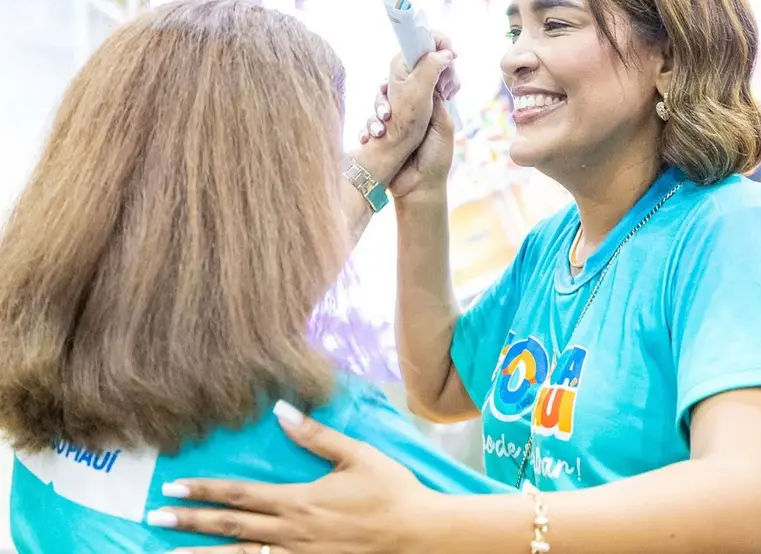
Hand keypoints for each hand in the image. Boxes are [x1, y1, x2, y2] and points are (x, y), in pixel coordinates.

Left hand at [148, 405, 436, 553]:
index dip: (205, 490)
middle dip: (190, 523)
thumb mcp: (358, 456)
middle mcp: (292, 532)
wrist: (419, 536)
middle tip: (155, 519)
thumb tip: (281, 410)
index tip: (173, 488)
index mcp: (300, 501)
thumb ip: (317, 436)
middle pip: (231, 528)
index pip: (241, 495)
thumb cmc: (391, 491)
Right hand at [367, 86, 454, 199]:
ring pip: (376, 111)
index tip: (394, 78)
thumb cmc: (436, 159)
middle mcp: (407, 118)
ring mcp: (392, 129)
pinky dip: (366, 132)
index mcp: (425, 112)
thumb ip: (436, 103)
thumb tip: (431, 77)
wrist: (420, 188)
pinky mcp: (380, 141)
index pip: (411, 88)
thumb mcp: (443, 127)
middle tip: (386, 109)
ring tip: (380, 130)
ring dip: (374, 118)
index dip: (402, 82)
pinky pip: (367, 129)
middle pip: (389, 96)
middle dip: (383, 99)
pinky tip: (369, 138)